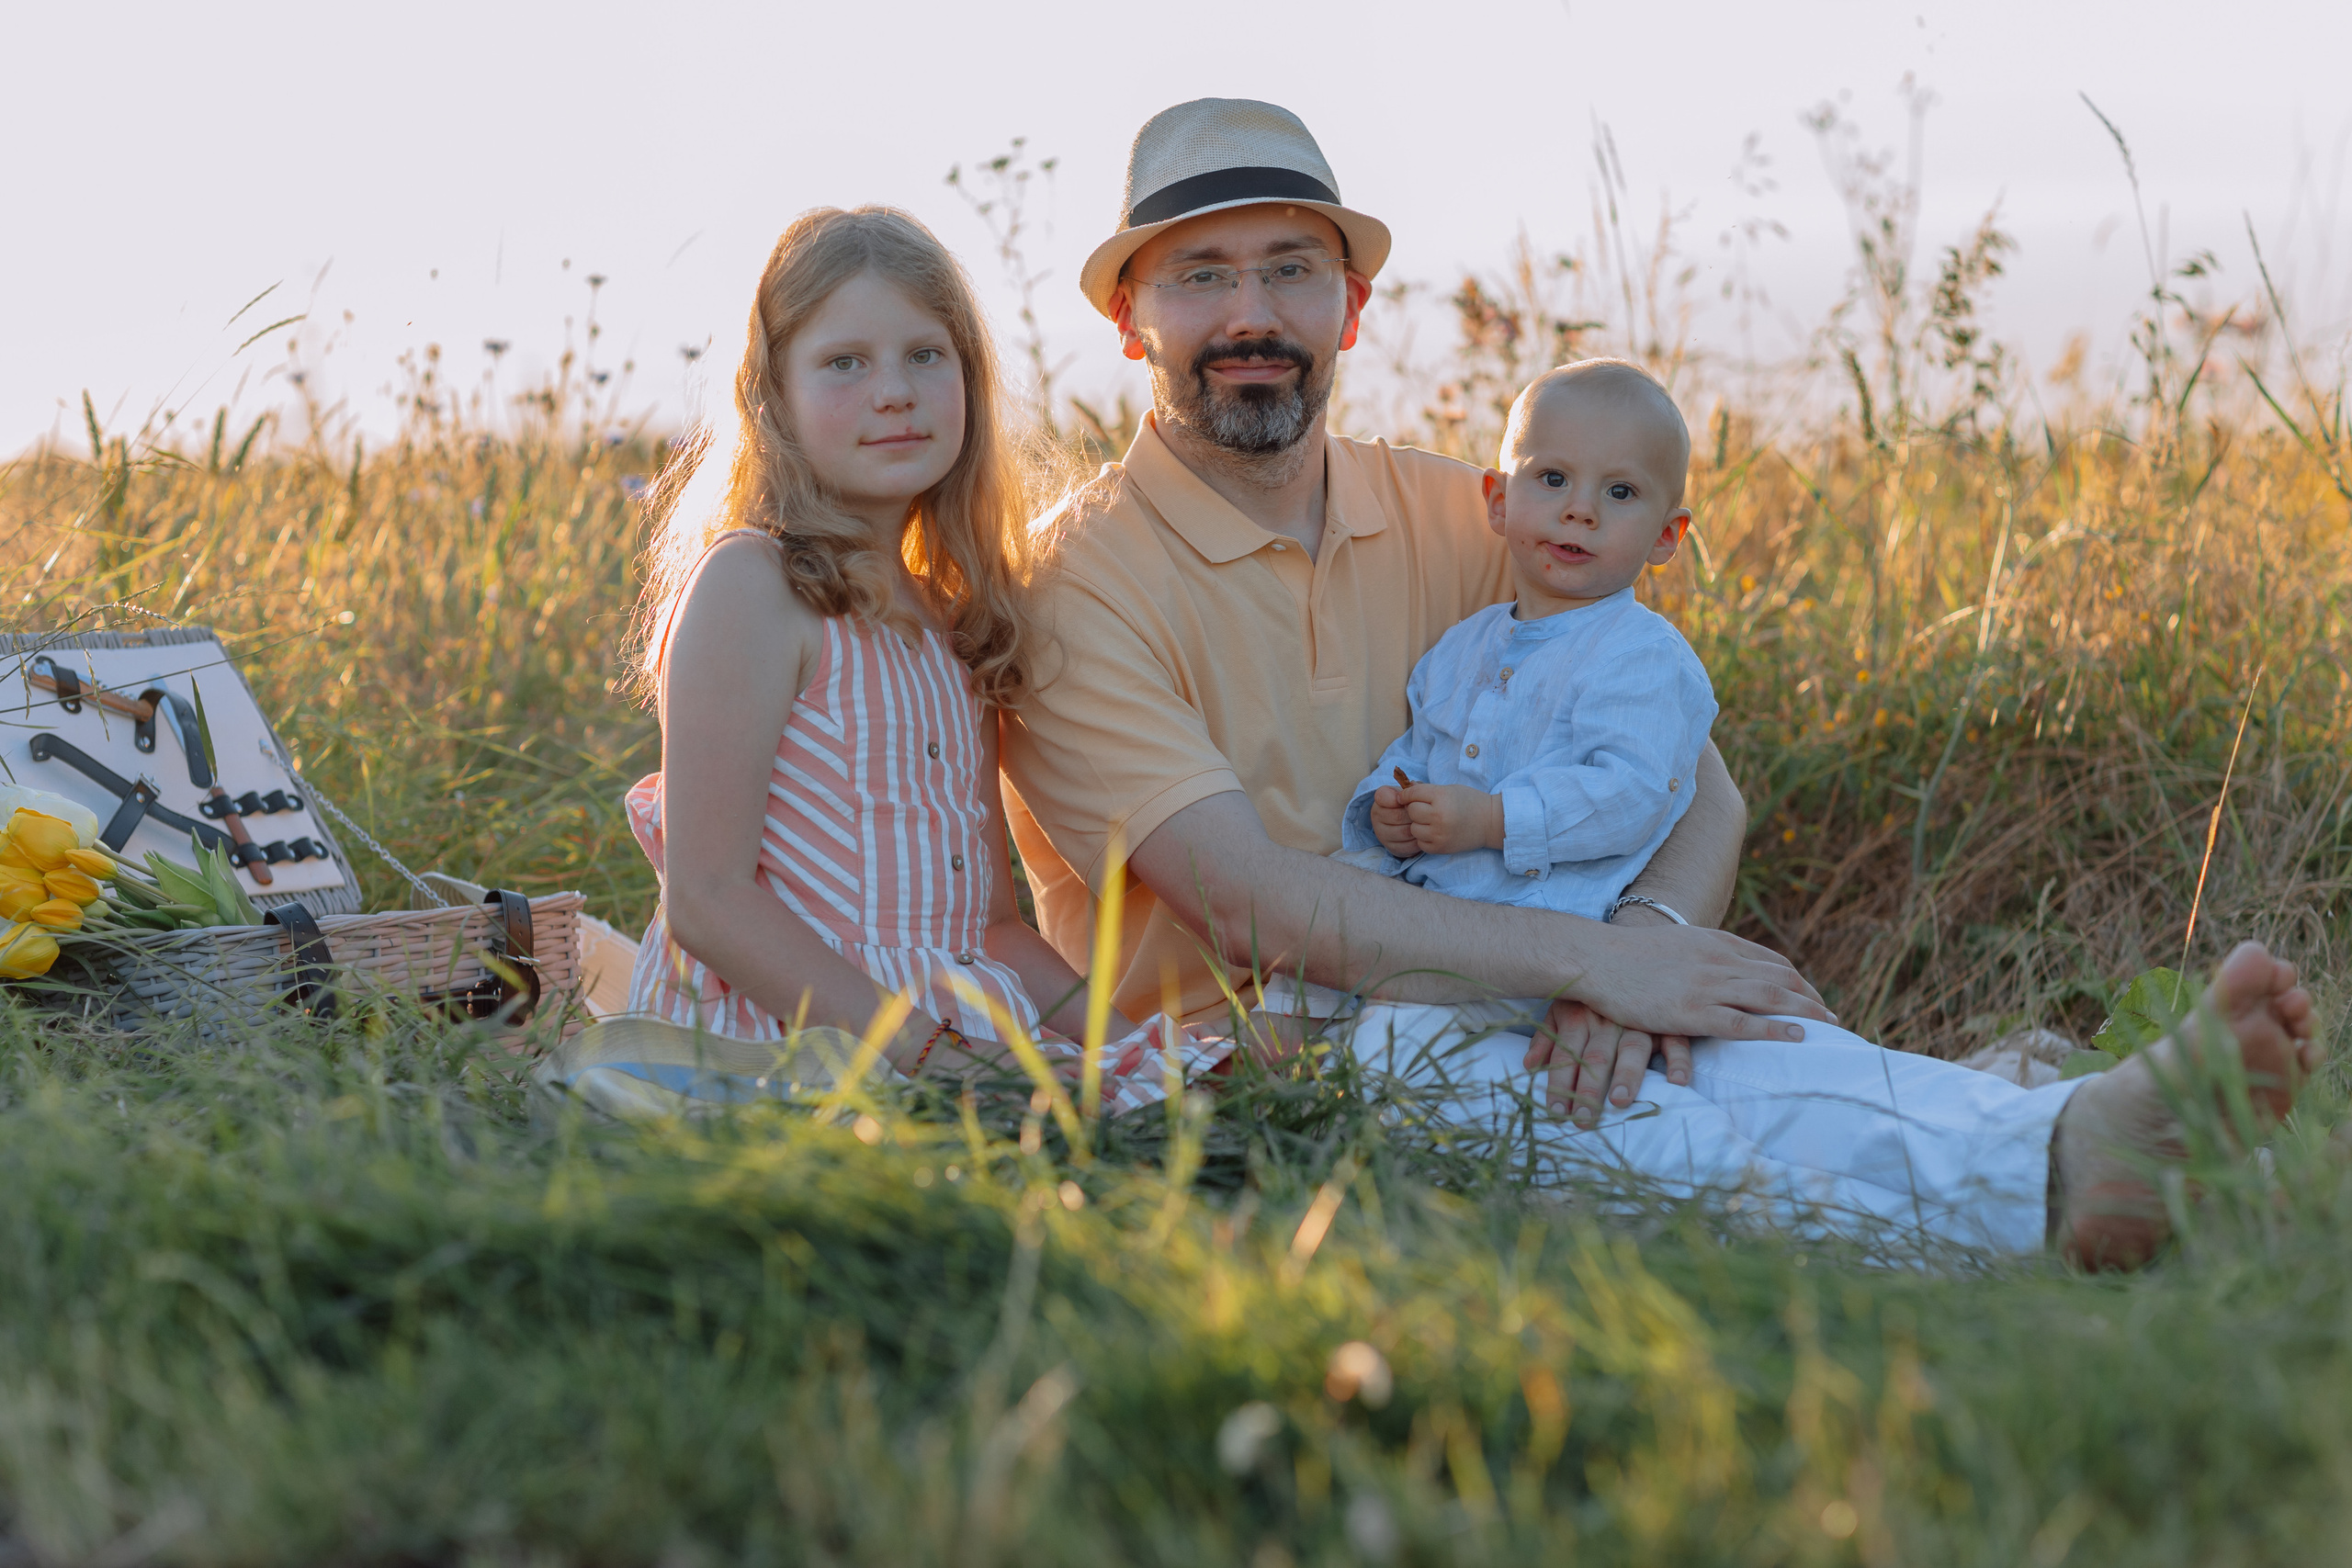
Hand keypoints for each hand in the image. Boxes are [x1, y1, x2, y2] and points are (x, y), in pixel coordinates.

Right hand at [1368, 785, 1421, 858]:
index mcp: (1380, 799)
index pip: (1384, 797)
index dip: (1400, 798)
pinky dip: (1418, 841)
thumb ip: (1411, 788)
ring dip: (1417, 828)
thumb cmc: (1410, 803)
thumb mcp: (1410, 792)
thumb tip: (1415, 786)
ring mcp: (1382, 834)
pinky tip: (1421, 834)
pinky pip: (1408, 846)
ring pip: (1404, 832)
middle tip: (1422, 813)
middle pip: (1398, 816)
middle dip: (1413, 815)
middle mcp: (1376, 816)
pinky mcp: (1391, 847)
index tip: (1408, 800)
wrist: (1409, 821)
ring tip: (1423, 824)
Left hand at [1375, 782, 1502, 856]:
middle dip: (1415, 809)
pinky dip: (1424, 838)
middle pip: (1411, 811)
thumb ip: (1427, 791)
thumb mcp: (1449, 789)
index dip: (1407, 794)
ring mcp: (1439, 834)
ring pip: (1414, 828)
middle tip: (1425, 809)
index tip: (1406, 796)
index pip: (1412, 794)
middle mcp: (1439, 816)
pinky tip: (1435, 832)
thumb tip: (1402, 793)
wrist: (1491, 822)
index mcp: (1441, 797)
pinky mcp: (1441, 848)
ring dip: (1419, 824)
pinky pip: (1420, 843)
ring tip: (1431, 821)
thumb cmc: (1470, 802)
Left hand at [1523, 1000, 1692, 1126]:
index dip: (1559, 1084)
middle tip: (1584, 1120)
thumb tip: (1528, 1067)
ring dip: (1627, 1076)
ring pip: (1633, 1049)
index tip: (1555, 1113)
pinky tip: (1676, 1081)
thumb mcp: (1561, 1008)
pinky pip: (1676, 1040)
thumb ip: (1546, 1038)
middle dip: (1589, 1091)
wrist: (1624, 953)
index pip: (1567, 1055)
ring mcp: (1640, 1020)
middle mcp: (1608, 1020)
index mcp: (1579, 1017)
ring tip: (1620, 1101)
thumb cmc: (1590, 992)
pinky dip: (1678, 1060)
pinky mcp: (1668, 1021)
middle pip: (1596, 1058)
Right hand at [1572, 921, 1833, 1042]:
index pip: (1772, 962)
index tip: (1813, 999)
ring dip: (1806, 1013)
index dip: (1799, 982)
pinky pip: (1743, 1022)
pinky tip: (1797, 1038)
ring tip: (1830, 1028)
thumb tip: (1719, 967)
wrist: (1594, 958)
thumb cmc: (1627, 956)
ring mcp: (1706, 985)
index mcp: (1715, 943)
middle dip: (1811, 999)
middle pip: (1781, 978)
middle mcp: (1718, 960)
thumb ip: (1701, 954)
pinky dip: (1775, 1029)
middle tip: (1833, 1019)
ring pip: (1771, 997)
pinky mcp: (1690, 1010)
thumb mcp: (1675, 945)